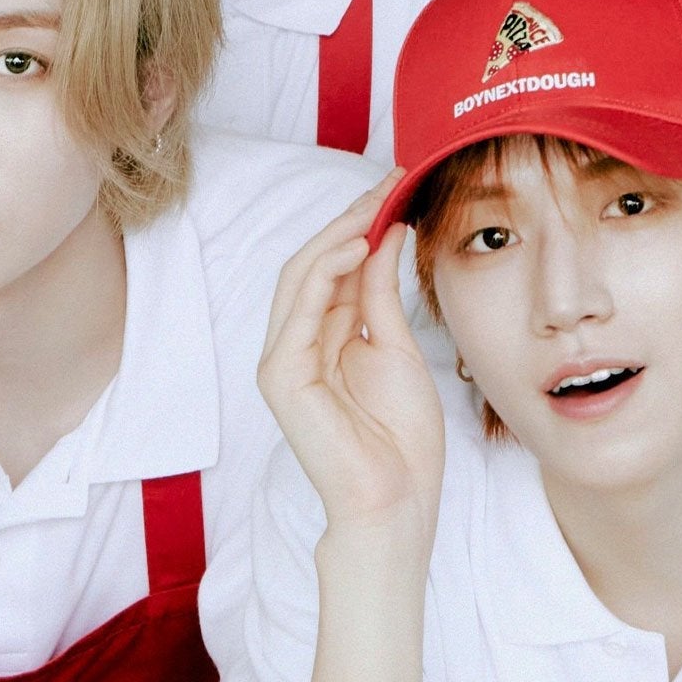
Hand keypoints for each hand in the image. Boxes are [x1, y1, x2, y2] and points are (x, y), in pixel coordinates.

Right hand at [258, 174, 444, 533]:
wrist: (396, 499)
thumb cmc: (401, 437)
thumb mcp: (398, 347)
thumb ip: (383, 293)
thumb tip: (386, 232)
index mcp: (324, 338)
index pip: (333, 266)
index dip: (360, 223)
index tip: (396, 186)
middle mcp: (297, 344)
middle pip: (312, 264)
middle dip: (349, 219)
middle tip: (387, 182)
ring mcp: (284, 360)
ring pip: (300, 278)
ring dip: (338, 235)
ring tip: (374, 204)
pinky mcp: (281, 378)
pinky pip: (298, 312)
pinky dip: (326, 273)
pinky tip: (357, 247)